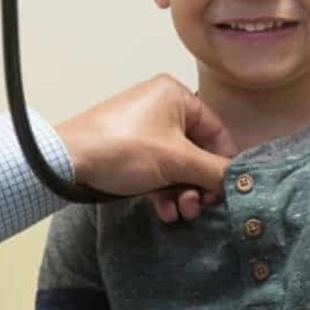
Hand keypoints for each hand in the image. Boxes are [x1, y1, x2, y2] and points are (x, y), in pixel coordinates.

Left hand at [55, 74, 236, 220]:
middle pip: (198, 151)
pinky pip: (158, 171)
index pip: (217, 131)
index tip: (227, 191)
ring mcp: (145, 131)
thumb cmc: (123, 150)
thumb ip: (214, 170)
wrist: (66, 162)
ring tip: (181, 213)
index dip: (224, 163)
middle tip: (199, 207)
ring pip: (178, 165)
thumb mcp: (176, 160)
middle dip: (200, 184)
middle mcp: (163, 108)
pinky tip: (165, 213)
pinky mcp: (130, 152)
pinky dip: (164, 192)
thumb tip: (243, 180)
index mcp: (176, 96)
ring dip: (183, 193)